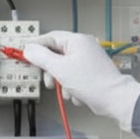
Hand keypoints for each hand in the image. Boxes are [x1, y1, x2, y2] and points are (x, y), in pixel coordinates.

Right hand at [22, 31, 139, 131]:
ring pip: (63, 71)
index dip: (35, 47)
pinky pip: (73, 80)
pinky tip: (79, 95)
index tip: (25, 55)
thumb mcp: (60, 69)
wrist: (115, 100)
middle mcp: (83, 48)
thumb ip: (41, 58)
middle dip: (51, 72)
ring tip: (69, 91)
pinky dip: (73, 89)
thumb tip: (29, 50)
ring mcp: (88, 62)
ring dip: (63, 84)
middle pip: (55, 56)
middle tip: (51, 82)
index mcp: (76, 41)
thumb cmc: (93, 82)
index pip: (49, 38)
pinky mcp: (91, 75)